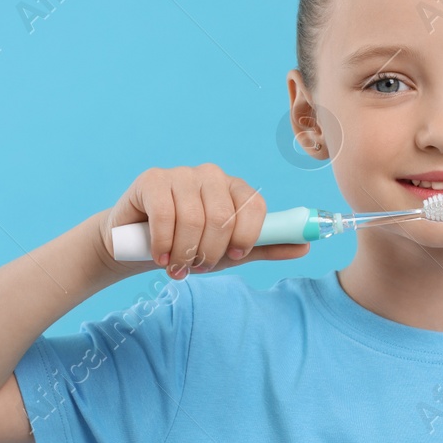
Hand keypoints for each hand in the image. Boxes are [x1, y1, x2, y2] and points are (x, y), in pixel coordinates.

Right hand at [94, 163, 311, 278]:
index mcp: (235, 190)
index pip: (255, 206)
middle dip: (211, 252)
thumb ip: (266, 247)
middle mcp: (211, 176)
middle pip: (224, 216)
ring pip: (194, 218)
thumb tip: (306, 247)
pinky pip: (166, 213)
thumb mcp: (230, 252)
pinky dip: (164, 243)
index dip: (247, 236)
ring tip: (176, 266)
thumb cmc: (188, 246)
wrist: (136, 246)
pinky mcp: (152, 180)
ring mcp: (180, 175)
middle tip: (197, 266)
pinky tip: (160, 256)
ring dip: (185, 252)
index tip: (235, 255)